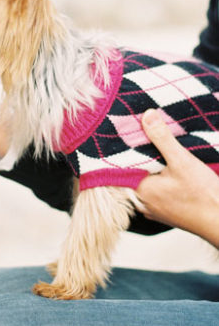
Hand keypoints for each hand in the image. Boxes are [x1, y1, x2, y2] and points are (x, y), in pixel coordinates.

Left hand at [137, 109, 218, 247]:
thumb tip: (146, 115)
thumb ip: (162, 138)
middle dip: (138, 155)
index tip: (125, 130)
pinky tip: (168, 169)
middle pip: (134, 172)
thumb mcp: (182, 162)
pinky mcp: (166, 211)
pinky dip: (160, 178)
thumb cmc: (204, 197)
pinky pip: (156, 190)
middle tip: (140, 133)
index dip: (124, 147)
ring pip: (146, 181)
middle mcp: (141, 201)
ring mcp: (153, 208)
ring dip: (151, 167)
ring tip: (155, 147)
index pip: (121, 164)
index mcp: (138, 189)